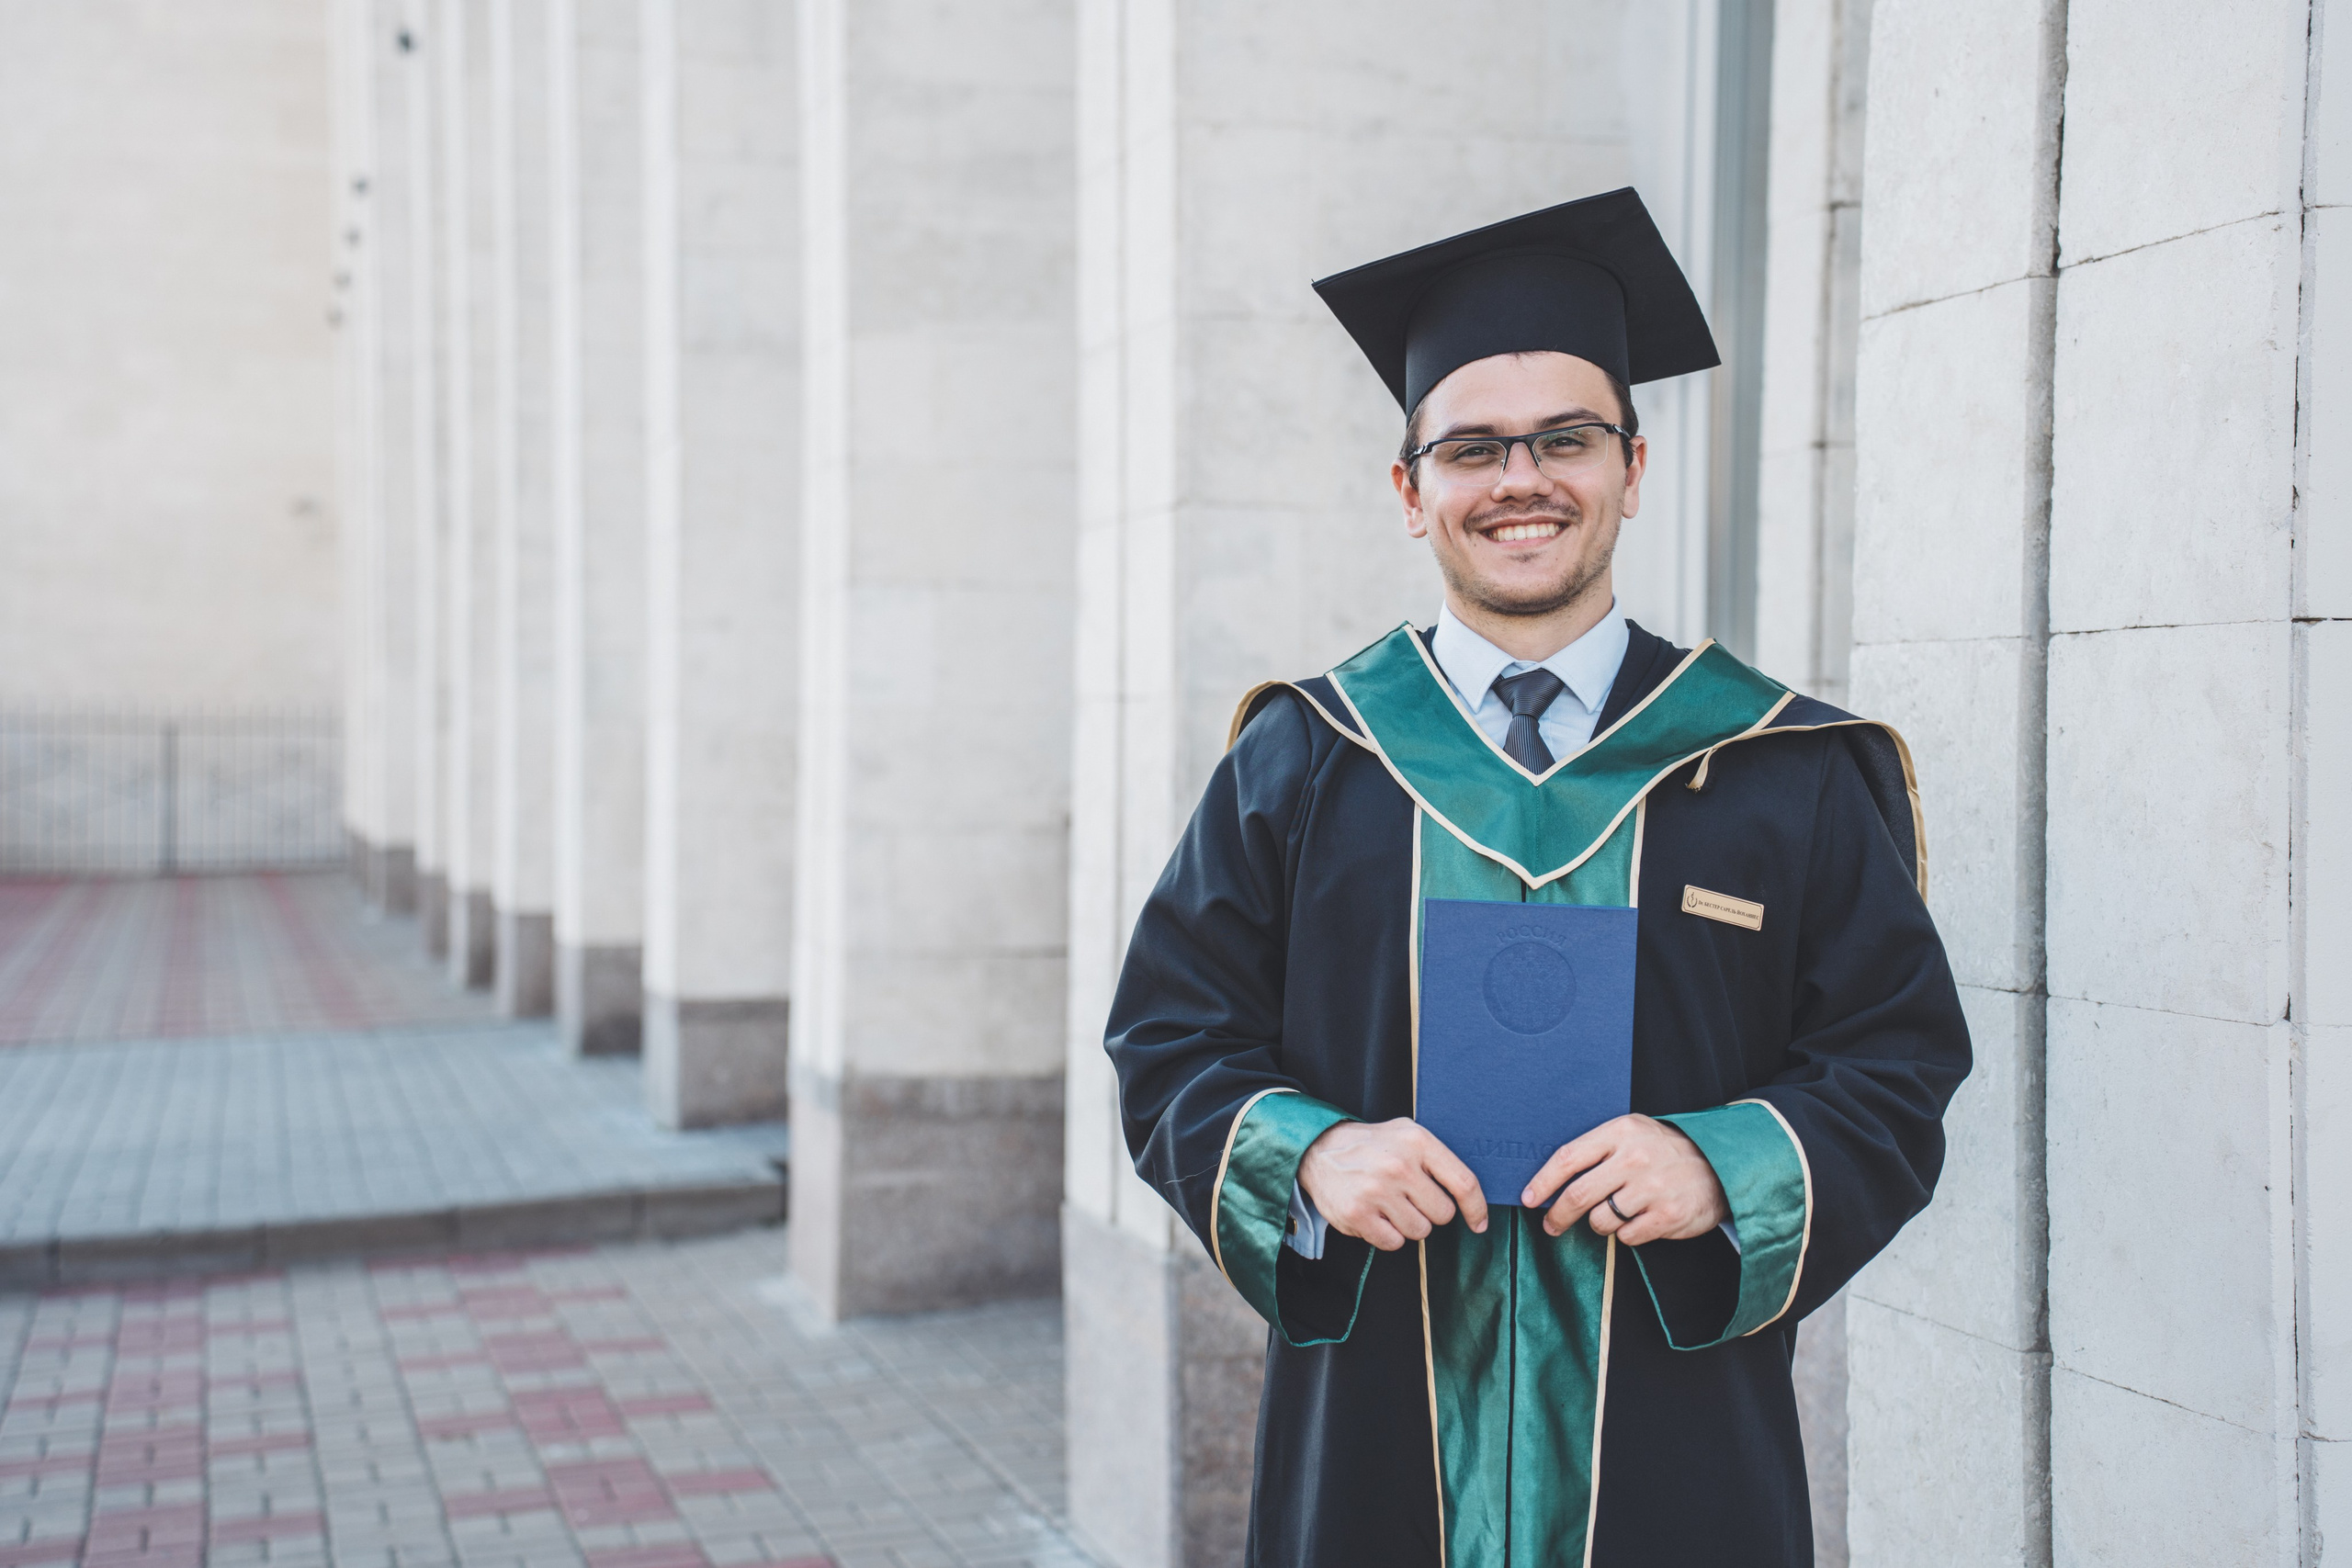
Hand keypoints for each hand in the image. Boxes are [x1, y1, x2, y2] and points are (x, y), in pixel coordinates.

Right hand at [1296, 1118, 1489, 1251]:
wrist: (1319, 1149)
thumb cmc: (1372, 1146)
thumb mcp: (1407, 1134)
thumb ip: (1439, 1158)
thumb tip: (1473, 1197)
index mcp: (1418, 1142)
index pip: (1464, 1183)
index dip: (1477, 1209)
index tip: (1479, 1223)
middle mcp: (1399, 1166)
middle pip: (1443, 1214)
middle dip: (1430, 1211)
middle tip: (1409, 1197)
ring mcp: (1376, 1191)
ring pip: (1420, 1231)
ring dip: (1408, 1224)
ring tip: (1390, 1204)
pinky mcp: (1357, 1214)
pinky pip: (1393, 1243)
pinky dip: (1388, 1234)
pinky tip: (1375, 1215)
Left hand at [1520, 1114, 1728, 1246]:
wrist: (1720, 1166)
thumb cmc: (1664, 1151)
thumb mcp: (1632, 1134)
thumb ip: (1596, 1150)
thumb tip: (1551, 1179)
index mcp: (1620, 1132)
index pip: (1568, 1158)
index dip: (1542, 1182)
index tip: (1528, 1198)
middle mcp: (1634, 1158)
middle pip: (1578, 1195)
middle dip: (1557, 1215)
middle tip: (1551, 1224)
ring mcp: (1652, 1188)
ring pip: (1600, 1220)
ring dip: (1600, 1223)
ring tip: (1616, 1212)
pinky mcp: (1666, 1216)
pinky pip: (1626, 1236)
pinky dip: (1626, 1233)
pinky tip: (1639, 1219)